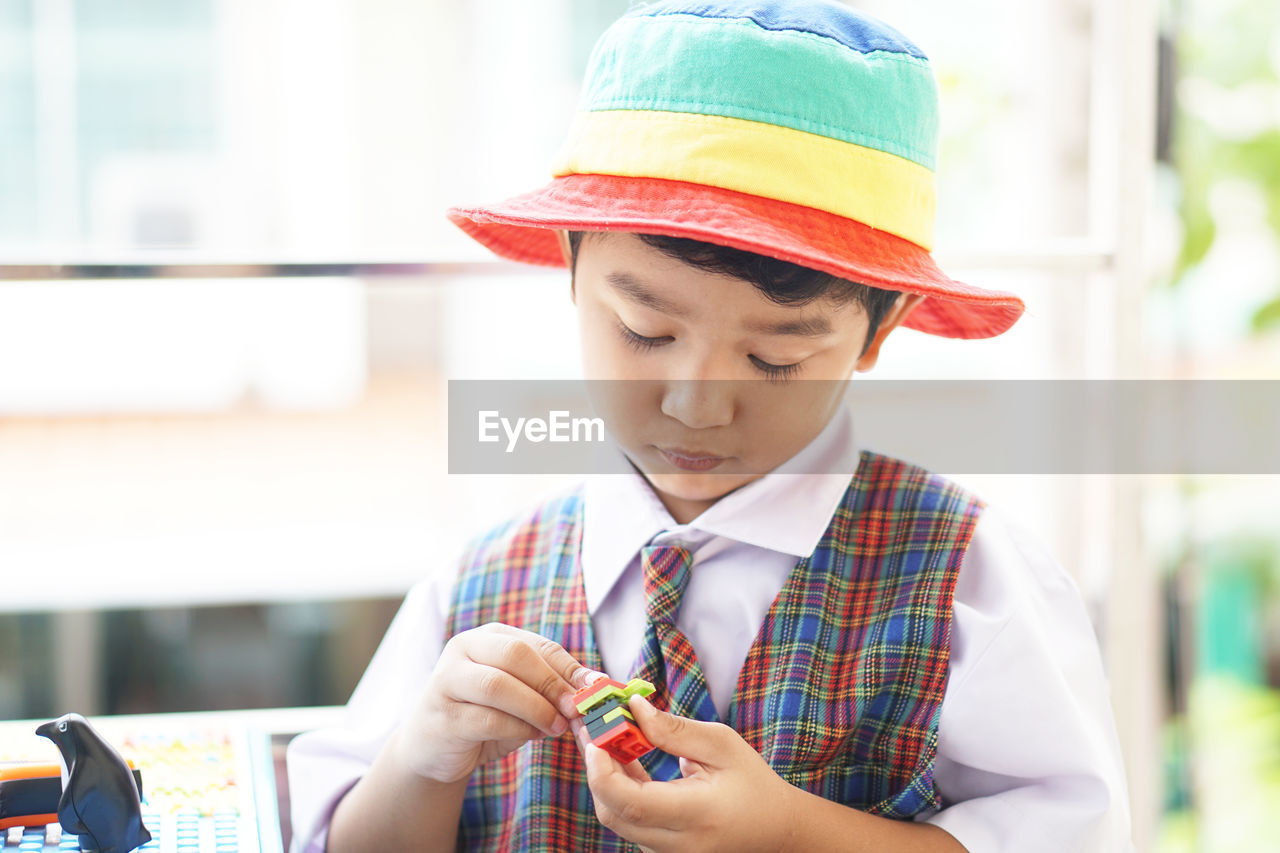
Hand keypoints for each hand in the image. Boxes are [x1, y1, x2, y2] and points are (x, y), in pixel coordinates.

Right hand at [398, 622, 601, 784]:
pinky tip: (531, 736)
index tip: (594, 690)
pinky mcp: (442, 716)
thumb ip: (550, 686)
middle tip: (574, 709)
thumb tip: (595, 684)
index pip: (538, 644)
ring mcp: (447, 680)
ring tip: (557, 726)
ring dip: (536, 707)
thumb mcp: (520, 695)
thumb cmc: (483, 715)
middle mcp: (463, 649)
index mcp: (488, 636)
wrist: (432, 747)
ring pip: (499, 685)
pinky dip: (517, 728)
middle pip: (516, 655)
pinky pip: (487, 719)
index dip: (569, 668)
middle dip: (551, 683)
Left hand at [576, 694, 798, 852]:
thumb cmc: (751, 782)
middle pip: (613, 813)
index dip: (603, 771)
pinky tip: (620, 757)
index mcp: (698, 814)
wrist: (772, 828)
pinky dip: (617, 789)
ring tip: (604, 735)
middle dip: (595, 768)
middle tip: (591, 727)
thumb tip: (633, 708)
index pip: (633, 803)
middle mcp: (679, 843)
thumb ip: (674, 729)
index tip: (596, 737)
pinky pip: (627, 820)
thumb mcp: (722, 744)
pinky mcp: (660, 850)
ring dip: (604, 777)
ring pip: (616, 818)